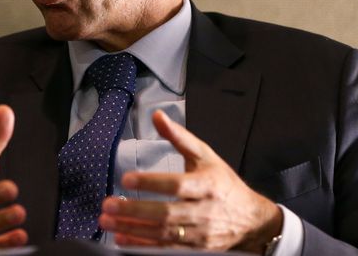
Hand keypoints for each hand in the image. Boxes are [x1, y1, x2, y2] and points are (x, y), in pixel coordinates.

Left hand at [99, 110, 281, 252]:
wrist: (250, 219)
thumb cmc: (223, 184)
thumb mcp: (205, 155)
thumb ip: (179, 137)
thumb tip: (157, 116)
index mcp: (207, 185)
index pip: (177, 185)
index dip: (151, 183)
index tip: (127, 179)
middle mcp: (204, 212)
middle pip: (167, 214)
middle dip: (135, 210)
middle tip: (108, 204)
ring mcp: (200, 235)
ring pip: (163, 235)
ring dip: (133, 229)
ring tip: (107, 221)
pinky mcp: (196, 251)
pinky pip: (166, 251)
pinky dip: (143, 246)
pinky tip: (121, 239)